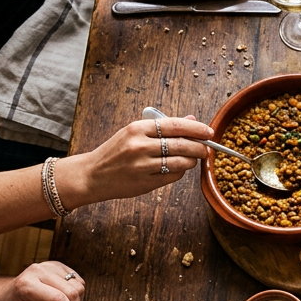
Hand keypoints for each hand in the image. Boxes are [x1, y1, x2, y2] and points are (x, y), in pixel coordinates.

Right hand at [55, 115, 212, 207]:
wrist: (91, 175)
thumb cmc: (115, 152)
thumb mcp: (133, 132)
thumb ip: (162, 127)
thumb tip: (191, 118)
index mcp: (137, 128)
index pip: (175, 125)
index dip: (196, 128)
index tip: (208, 131)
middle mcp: (139, 145)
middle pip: (182, 144)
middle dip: (200, 146)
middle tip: (207, 147)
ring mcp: (142, 165)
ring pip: (181, 161)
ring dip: (192, 160)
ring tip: (194, 158)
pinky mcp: (145, 182)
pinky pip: (173, 176)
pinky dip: (180, 172)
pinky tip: (178, 168)